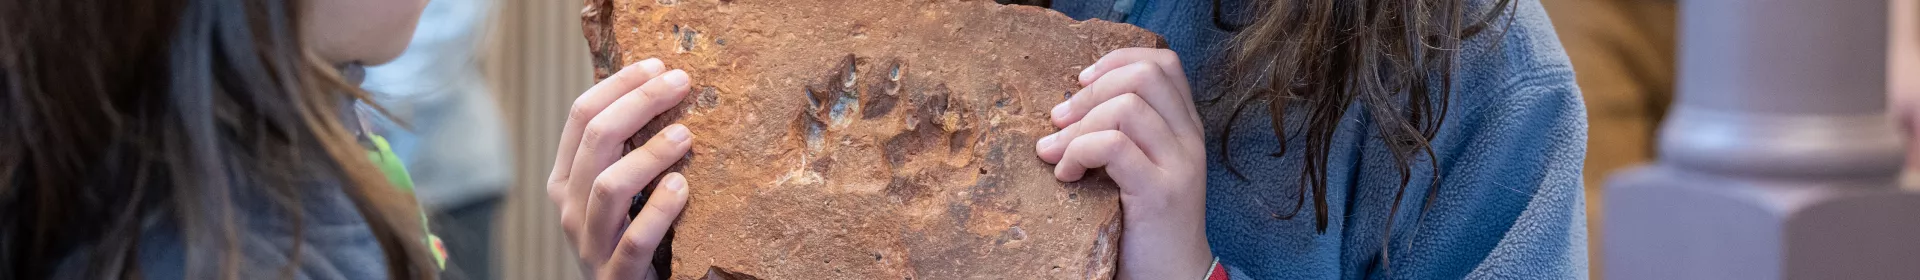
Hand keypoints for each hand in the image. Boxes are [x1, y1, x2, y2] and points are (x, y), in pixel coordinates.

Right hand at [547, 58, 695, 279]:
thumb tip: (659, 91)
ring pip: (610, 187)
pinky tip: (682, 188)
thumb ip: (625, 152)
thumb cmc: (626, 237)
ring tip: (686, 135)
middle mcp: (569, 208)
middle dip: (639, 103)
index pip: (580, 117)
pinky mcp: (617, 276)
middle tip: (679, 83)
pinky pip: (635, 241)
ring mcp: (590, 244)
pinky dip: (659, 211)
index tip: (657, 65)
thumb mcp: (617, 192)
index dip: (618, 85)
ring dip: (650, 155)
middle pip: (596, 140)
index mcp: (565, 180)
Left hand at [1037, 48, 1211, 279]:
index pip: (1163, 64)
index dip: (1117, 61)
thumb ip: (1123, 133)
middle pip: (1143, 77)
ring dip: (1077, 127)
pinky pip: (1113, 146)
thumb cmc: (1144, 223)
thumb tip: (1066, 105)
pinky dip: (1079, 152)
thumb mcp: (1139, 167)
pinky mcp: (1159, 193)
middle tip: (1058, 120)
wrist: (1170, 277)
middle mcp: (1188, 140)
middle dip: (1090, 93)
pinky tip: (1067, 175)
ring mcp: (1178, 165)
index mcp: (1184, 127)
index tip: (1083, 82)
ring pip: (1125, 108)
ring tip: (1055, 154)